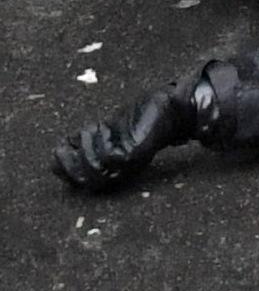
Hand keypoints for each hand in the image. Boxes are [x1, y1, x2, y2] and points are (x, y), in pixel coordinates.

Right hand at [55, 82, 200, 192]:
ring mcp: (128, 166)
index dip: (62, 167)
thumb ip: (86, 147)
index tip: (61, 147)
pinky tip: (104, 126)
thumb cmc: (138, 121)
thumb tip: (55, 157)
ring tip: (95, 127)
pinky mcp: (135, 155)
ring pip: (93, 166)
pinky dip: (99, 138)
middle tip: (77, 137)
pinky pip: (108, 155)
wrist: (172, 109)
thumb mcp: (107, 136)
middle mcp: (119, 174)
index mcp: (109, 171)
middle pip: (82, 179)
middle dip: (72, 158)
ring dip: (86, 144)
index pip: (75, 181)